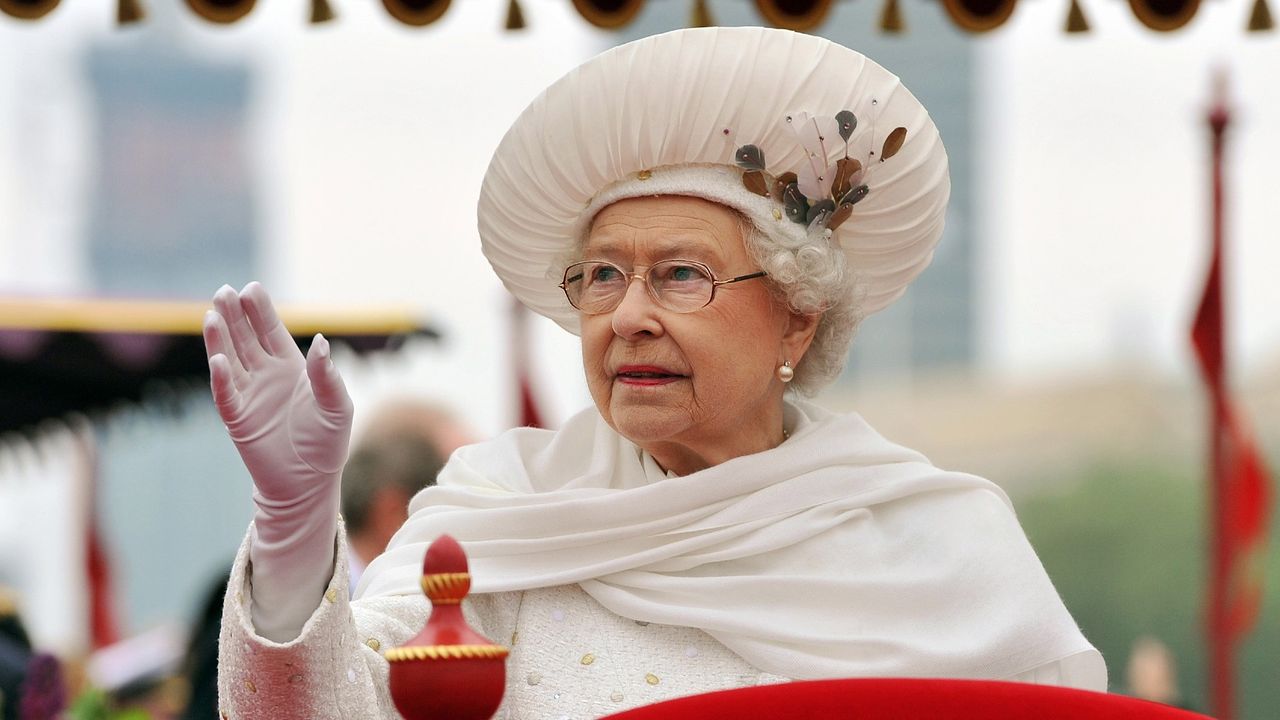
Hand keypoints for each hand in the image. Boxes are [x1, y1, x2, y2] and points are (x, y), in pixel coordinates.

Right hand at [203, 282, 352, 502]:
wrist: (308, 482)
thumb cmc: (327, 443)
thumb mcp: (337, 407)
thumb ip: (328, 376)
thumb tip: (320, 342)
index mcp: (290, 367)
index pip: (271, 331)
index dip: (260, 311)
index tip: (251, 288)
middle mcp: (265, 376)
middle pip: (246, 339)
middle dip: (235, 316)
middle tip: (224, 291)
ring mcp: (249, 396)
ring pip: (230, 360)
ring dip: (220, 339)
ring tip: (211, 314)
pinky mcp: (238, 419)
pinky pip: (225, 395)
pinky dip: (221, 378)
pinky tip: (218, 359)